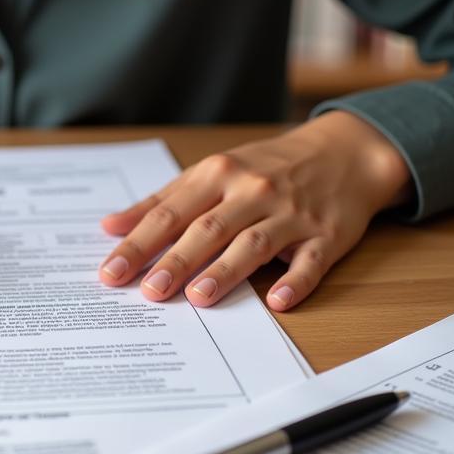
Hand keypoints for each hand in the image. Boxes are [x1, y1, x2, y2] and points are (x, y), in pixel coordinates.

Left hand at [98, 112, 411, 310]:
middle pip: (207, 229)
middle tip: (149, 291)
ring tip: (197, 297)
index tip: (111, 272)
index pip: (169, 213)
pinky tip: (278, 301)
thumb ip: (162, 200)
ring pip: (253, 243)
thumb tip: (111, 226)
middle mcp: (251, 190)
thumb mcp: (210, 172)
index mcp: (217, 174)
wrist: (342, 152)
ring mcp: (290, 213)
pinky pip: (310, 260)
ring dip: (225, 270)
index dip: (138, 243)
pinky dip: (295, 280)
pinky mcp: (325, 234)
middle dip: (176, 260)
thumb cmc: (265, 166)